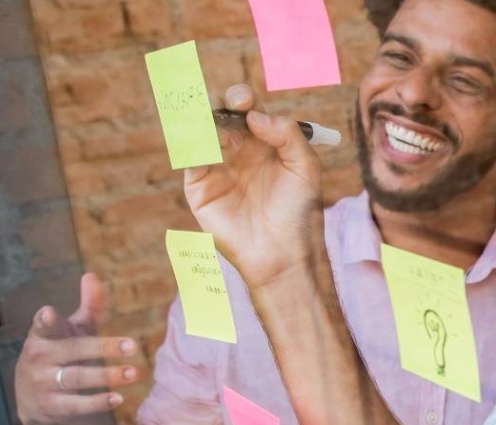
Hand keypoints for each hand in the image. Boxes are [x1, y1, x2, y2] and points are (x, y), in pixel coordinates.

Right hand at [15, 273, 140, 424]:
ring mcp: (43, 384)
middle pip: (74, 351)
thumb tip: (92, 275)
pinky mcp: (51, 407)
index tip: (49, 313)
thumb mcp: (71, 331)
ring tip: (134, 373)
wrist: (34, 401)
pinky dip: (97, 402)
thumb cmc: (59, 355)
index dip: (45, 320)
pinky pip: (76, 405)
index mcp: (42, 336)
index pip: (42, 326)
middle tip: (133, 345)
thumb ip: (86, 307)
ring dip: (107, 376)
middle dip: (103, 347)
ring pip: (78, 378)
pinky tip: (118, 398)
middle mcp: (39, 359)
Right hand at [184, 84, 326, 289]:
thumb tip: (254, 116)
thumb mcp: (306, 167)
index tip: (245, 102)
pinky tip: (203, 143)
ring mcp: (217, 168)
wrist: (284, 253)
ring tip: (210, 118)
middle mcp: (237, 151)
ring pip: (200, 132)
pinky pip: (190, 160)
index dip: (243, 99)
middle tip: (228, 106)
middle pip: (220, 115)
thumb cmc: (299, 212)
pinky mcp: (199, 188)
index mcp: (264, 142)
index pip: (248, 110)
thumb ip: (287, 134)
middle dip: (220, 103)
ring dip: (201, 119)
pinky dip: (193, 146)